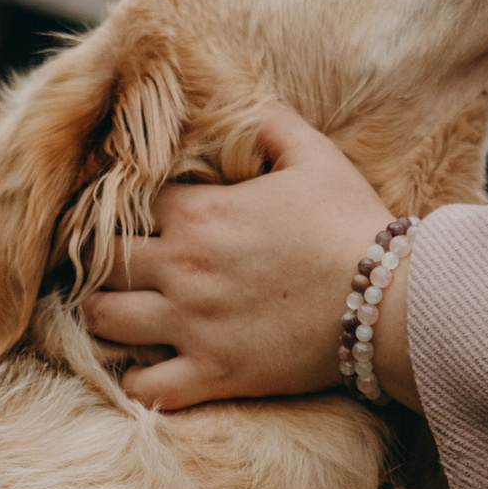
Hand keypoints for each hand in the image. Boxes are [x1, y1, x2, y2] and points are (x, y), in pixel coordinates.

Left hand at [84, 104, 419, 411]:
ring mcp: (193, 325)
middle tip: (107, 266)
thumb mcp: (315, 155)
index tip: (125, 215)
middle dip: (98, 262)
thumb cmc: (351, 224)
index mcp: (200, 213)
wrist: (390, 299)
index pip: (124, 204)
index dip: (120, 207)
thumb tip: (245, 101)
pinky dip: (133, 379)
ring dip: (101, 315)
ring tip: (113, 312)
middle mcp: (183, 267)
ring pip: (105, 321)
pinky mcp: (214, 374)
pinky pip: (145, 387)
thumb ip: (271, 123)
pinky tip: (142, 368)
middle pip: (100, 262)